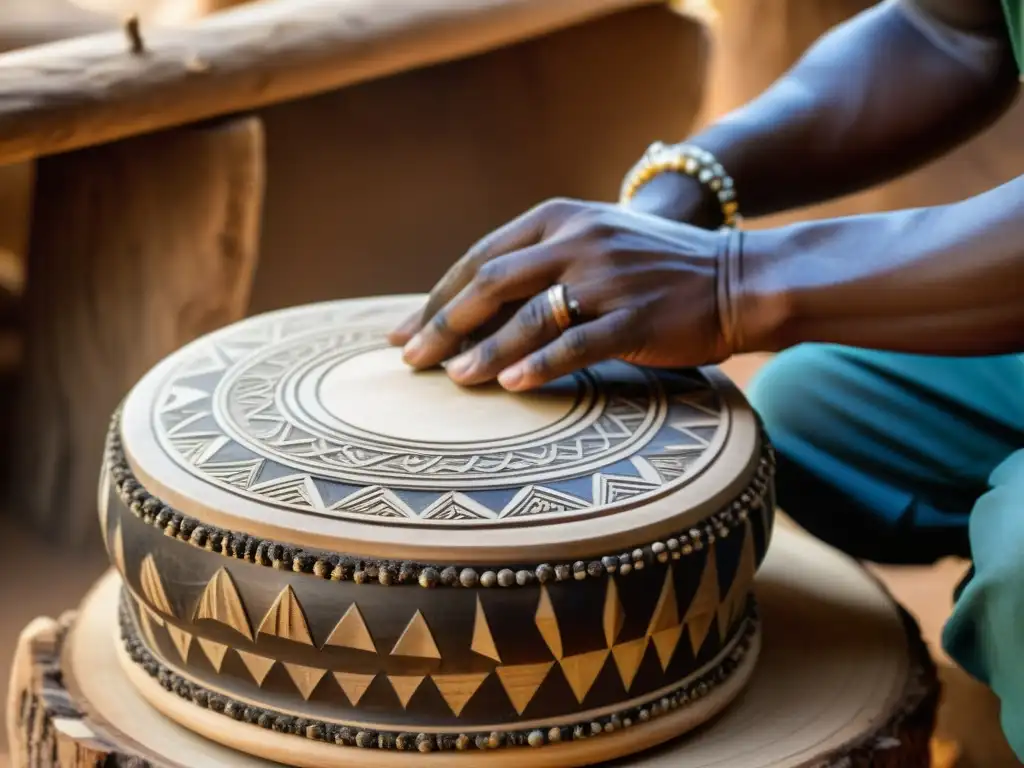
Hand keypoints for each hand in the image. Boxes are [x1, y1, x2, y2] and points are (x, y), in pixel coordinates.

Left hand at [388, 198, 733, 391]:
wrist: (736, 277)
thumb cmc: (654, 267)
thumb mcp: (594, 242)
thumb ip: (539, 261)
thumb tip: (472, 308)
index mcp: (560, 217)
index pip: (480, 256)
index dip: (437, 296)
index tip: (404, 329)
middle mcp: (578, 240)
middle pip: (491, 282)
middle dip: (443, 323)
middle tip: (409, 358)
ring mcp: (608, 278)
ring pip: (527, 317)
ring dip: (483, 350)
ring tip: (451, 377)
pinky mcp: (636, 317)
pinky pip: (576, 345)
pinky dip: (539, 365)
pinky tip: (509, 385)